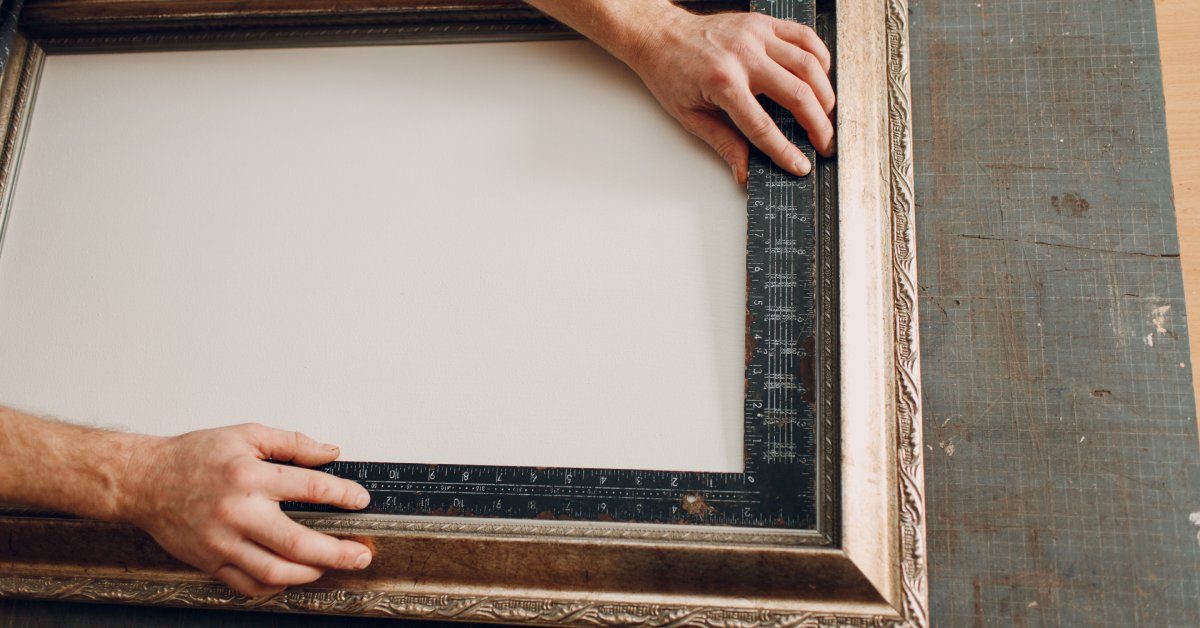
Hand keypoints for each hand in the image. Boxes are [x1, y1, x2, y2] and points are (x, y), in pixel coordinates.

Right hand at [119, 423, 372, 596]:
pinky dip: (276, 585)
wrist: (144, 481)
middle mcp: (237, 512)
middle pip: (298, 542)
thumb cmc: (194, 456)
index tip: (360, 500)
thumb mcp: (246, 434)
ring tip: (330, 565)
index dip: (341, 495)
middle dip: (337, 551)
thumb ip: (292, 443)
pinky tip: (292, 575)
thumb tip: (330, 452)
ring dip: (311, 572)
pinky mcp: (210, 562)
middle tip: (361, 553)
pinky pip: (249, 585)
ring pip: (275, 571)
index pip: (309, 487)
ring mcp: (223, 542)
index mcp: (249, 476)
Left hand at [628, 10, 834, 183]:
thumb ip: (723, 143)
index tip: (800, 166)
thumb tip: (745, 171)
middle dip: (818, 125)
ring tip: (826, 116)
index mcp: (722, 82)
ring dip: (825, 95)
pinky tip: (819, 80)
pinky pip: (805, 37)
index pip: (762, 126)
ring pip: (808, 65)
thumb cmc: (671, 73)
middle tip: (824, 144)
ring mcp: (756, 35)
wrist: (661, 36)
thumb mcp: (691, 116)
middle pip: (797, 94)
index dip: (785, 151)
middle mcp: (743, 55)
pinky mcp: (763, 22)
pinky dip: (820, 59)